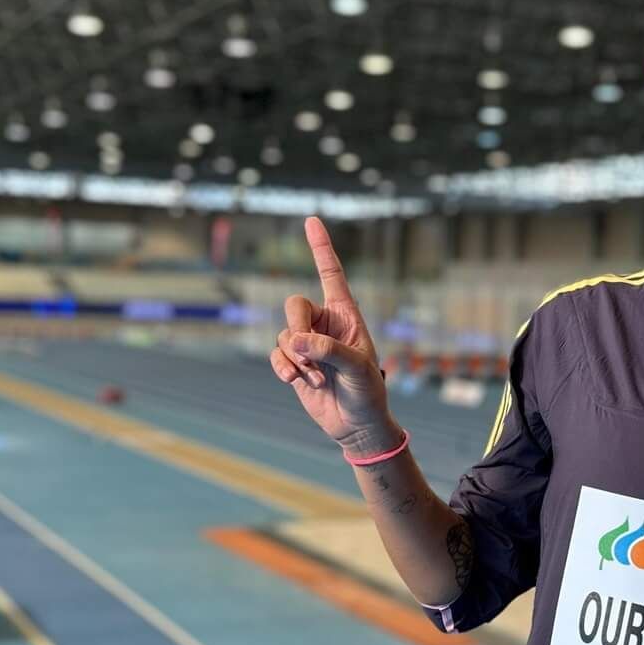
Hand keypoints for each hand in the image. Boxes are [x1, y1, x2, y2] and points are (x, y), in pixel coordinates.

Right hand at [270, 216, 394, 452]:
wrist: (356, 424)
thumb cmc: (367, 392)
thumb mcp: (357, 367)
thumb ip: (328, 349)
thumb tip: (294, 340)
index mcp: (345, 313)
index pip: (331, 273)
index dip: (321, 247)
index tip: (311, 220)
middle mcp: (324, 323)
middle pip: (294, 305)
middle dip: (297, 329)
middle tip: (311, 357)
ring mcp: (306, 342)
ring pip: (283, 334)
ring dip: (295, 359)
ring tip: (316, 379)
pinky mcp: (293, 362)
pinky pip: (276, 353)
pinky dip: (284, 368)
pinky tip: (297, 381)